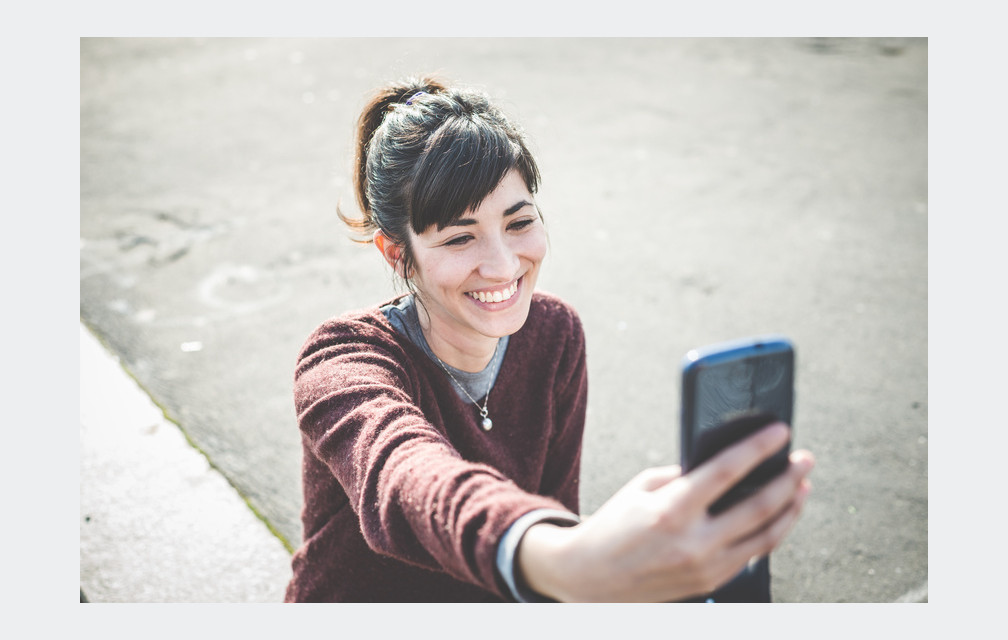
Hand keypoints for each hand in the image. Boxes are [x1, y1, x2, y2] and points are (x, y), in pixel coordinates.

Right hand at [517, 423, 813, 601]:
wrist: (591, 577)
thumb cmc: (613, 527)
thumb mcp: (642, 488)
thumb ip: (683, 475)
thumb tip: (723, 462)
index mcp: (671, 511)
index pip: (727, 472)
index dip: (758, 448)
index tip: (779, 432)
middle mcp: (693, 543)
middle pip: (759, 507)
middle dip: (789, 479)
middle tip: (804, 460)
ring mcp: (706, 568)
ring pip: (766, 536)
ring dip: (791, 508)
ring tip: (802, 486)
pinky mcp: (711, 583)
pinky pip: (753, 554)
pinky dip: (772, 532)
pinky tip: (780, 514)